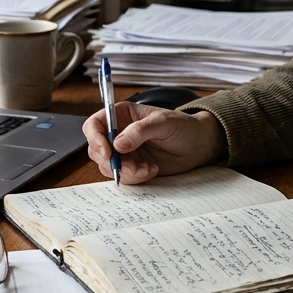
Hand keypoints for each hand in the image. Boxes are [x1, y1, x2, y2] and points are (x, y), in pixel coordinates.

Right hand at [83, 101, 227, 184]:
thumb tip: (118, 143)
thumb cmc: (183, 126)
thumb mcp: (163, 122)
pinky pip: (122, 176)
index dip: (95, 138)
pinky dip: (134, 177)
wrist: (198, 145)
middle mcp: (119, 133)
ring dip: (125, 172)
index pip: (94, 125)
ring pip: (108, 166)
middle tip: (132, 166)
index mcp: (122, 115)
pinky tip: (152, 170)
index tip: (107, 151)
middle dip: (112, 161)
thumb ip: (140, 130)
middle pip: (96, 149)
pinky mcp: (132, 166)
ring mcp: (124, 152)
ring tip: (147, 168)